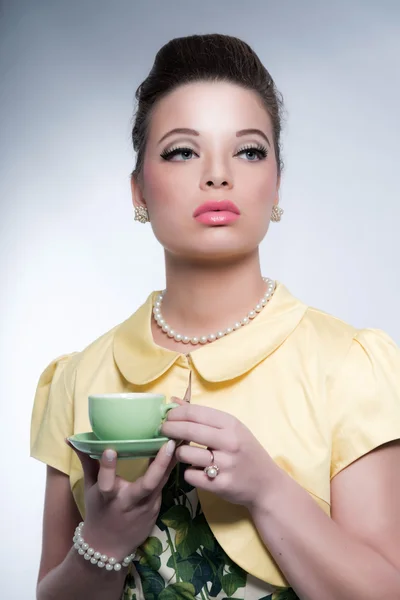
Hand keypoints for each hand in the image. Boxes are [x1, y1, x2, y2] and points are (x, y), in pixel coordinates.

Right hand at [66, 439, 176, 559]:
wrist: (108, 549)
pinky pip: (164, 485)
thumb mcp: (90, 488)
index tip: (110, 449)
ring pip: (162, 482)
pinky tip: (180, 453)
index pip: (105, 482)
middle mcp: (128, 502)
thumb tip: (71, 439)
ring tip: (181, 440)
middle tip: (169, 443)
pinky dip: (171, 469)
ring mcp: (146, 507)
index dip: (107, 467)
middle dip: (159, 464)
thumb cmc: (98, 511)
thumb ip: (87, 461)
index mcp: (107, 497)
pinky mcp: (156, 509)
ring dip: (172, 462)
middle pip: (147, 484)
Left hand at [161, 403, 280, 510]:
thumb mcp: (231, 429)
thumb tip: (173, 401)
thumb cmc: (246, 451)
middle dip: (168, 428)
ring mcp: (225, 464)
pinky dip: (188, 472)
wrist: (266, 484)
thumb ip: (203, 416)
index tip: (166, 417)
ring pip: (184, 454)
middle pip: (187, 430)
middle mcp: (229, 442)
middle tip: (162, 430)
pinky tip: (195, 470)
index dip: (175, 414)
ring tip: (183, 453)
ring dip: (178, 453)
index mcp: (231, 424)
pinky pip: (190, 475)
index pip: (194, 413)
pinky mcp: (219, 485)